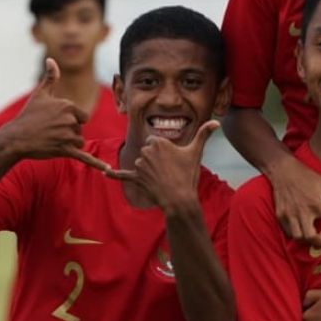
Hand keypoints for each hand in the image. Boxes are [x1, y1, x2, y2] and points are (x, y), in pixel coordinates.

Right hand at [0, 59, 101, 164]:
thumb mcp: (40, 94)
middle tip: (51, 132)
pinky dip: (96, 163)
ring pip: (79, 141)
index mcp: (68, 105)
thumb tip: (51, 59)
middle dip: (69, 132)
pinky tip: (107, 169)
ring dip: (69, 144)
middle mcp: (70, 119)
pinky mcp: (65, 150)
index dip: (70, 121)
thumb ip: (50, 78)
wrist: (15, 138)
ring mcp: (67, 135)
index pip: (81, 116)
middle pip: (80, 129)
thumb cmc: (28, 116)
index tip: (55, 122)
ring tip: (52, 141)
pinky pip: (85, 156)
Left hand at [105, 120, 219, 212]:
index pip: (156, 142)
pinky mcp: (135, 177)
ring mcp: (140, 165)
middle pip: (148, 152)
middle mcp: (146, 150)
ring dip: (149, 171)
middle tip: (170, 171)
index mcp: (158, 141)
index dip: (165, 152)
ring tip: (162, 179)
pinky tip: (104, 171)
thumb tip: (217, 122)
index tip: (173, 161)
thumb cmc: (188, 174)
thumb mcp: (196, 152)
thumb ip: (204, 134)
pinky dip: (113, 174)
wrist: (180, 198)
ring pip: (142, 164)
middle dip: (156, 161)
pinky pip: (122, 174)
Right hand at [269, 155, 320, 246]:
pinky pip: (288, 232)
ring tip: (311, 230)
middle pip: (310, 236)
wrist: (283, 170)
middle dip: (318, 241)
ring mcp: (290, 214)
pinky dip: (296, 233)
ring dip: (307, 238)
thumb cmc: (308, 177)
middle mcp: (303, 210)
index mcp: (317, 203)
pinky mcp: (280, 215)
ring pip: (298, 237)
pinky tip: (301, 225)